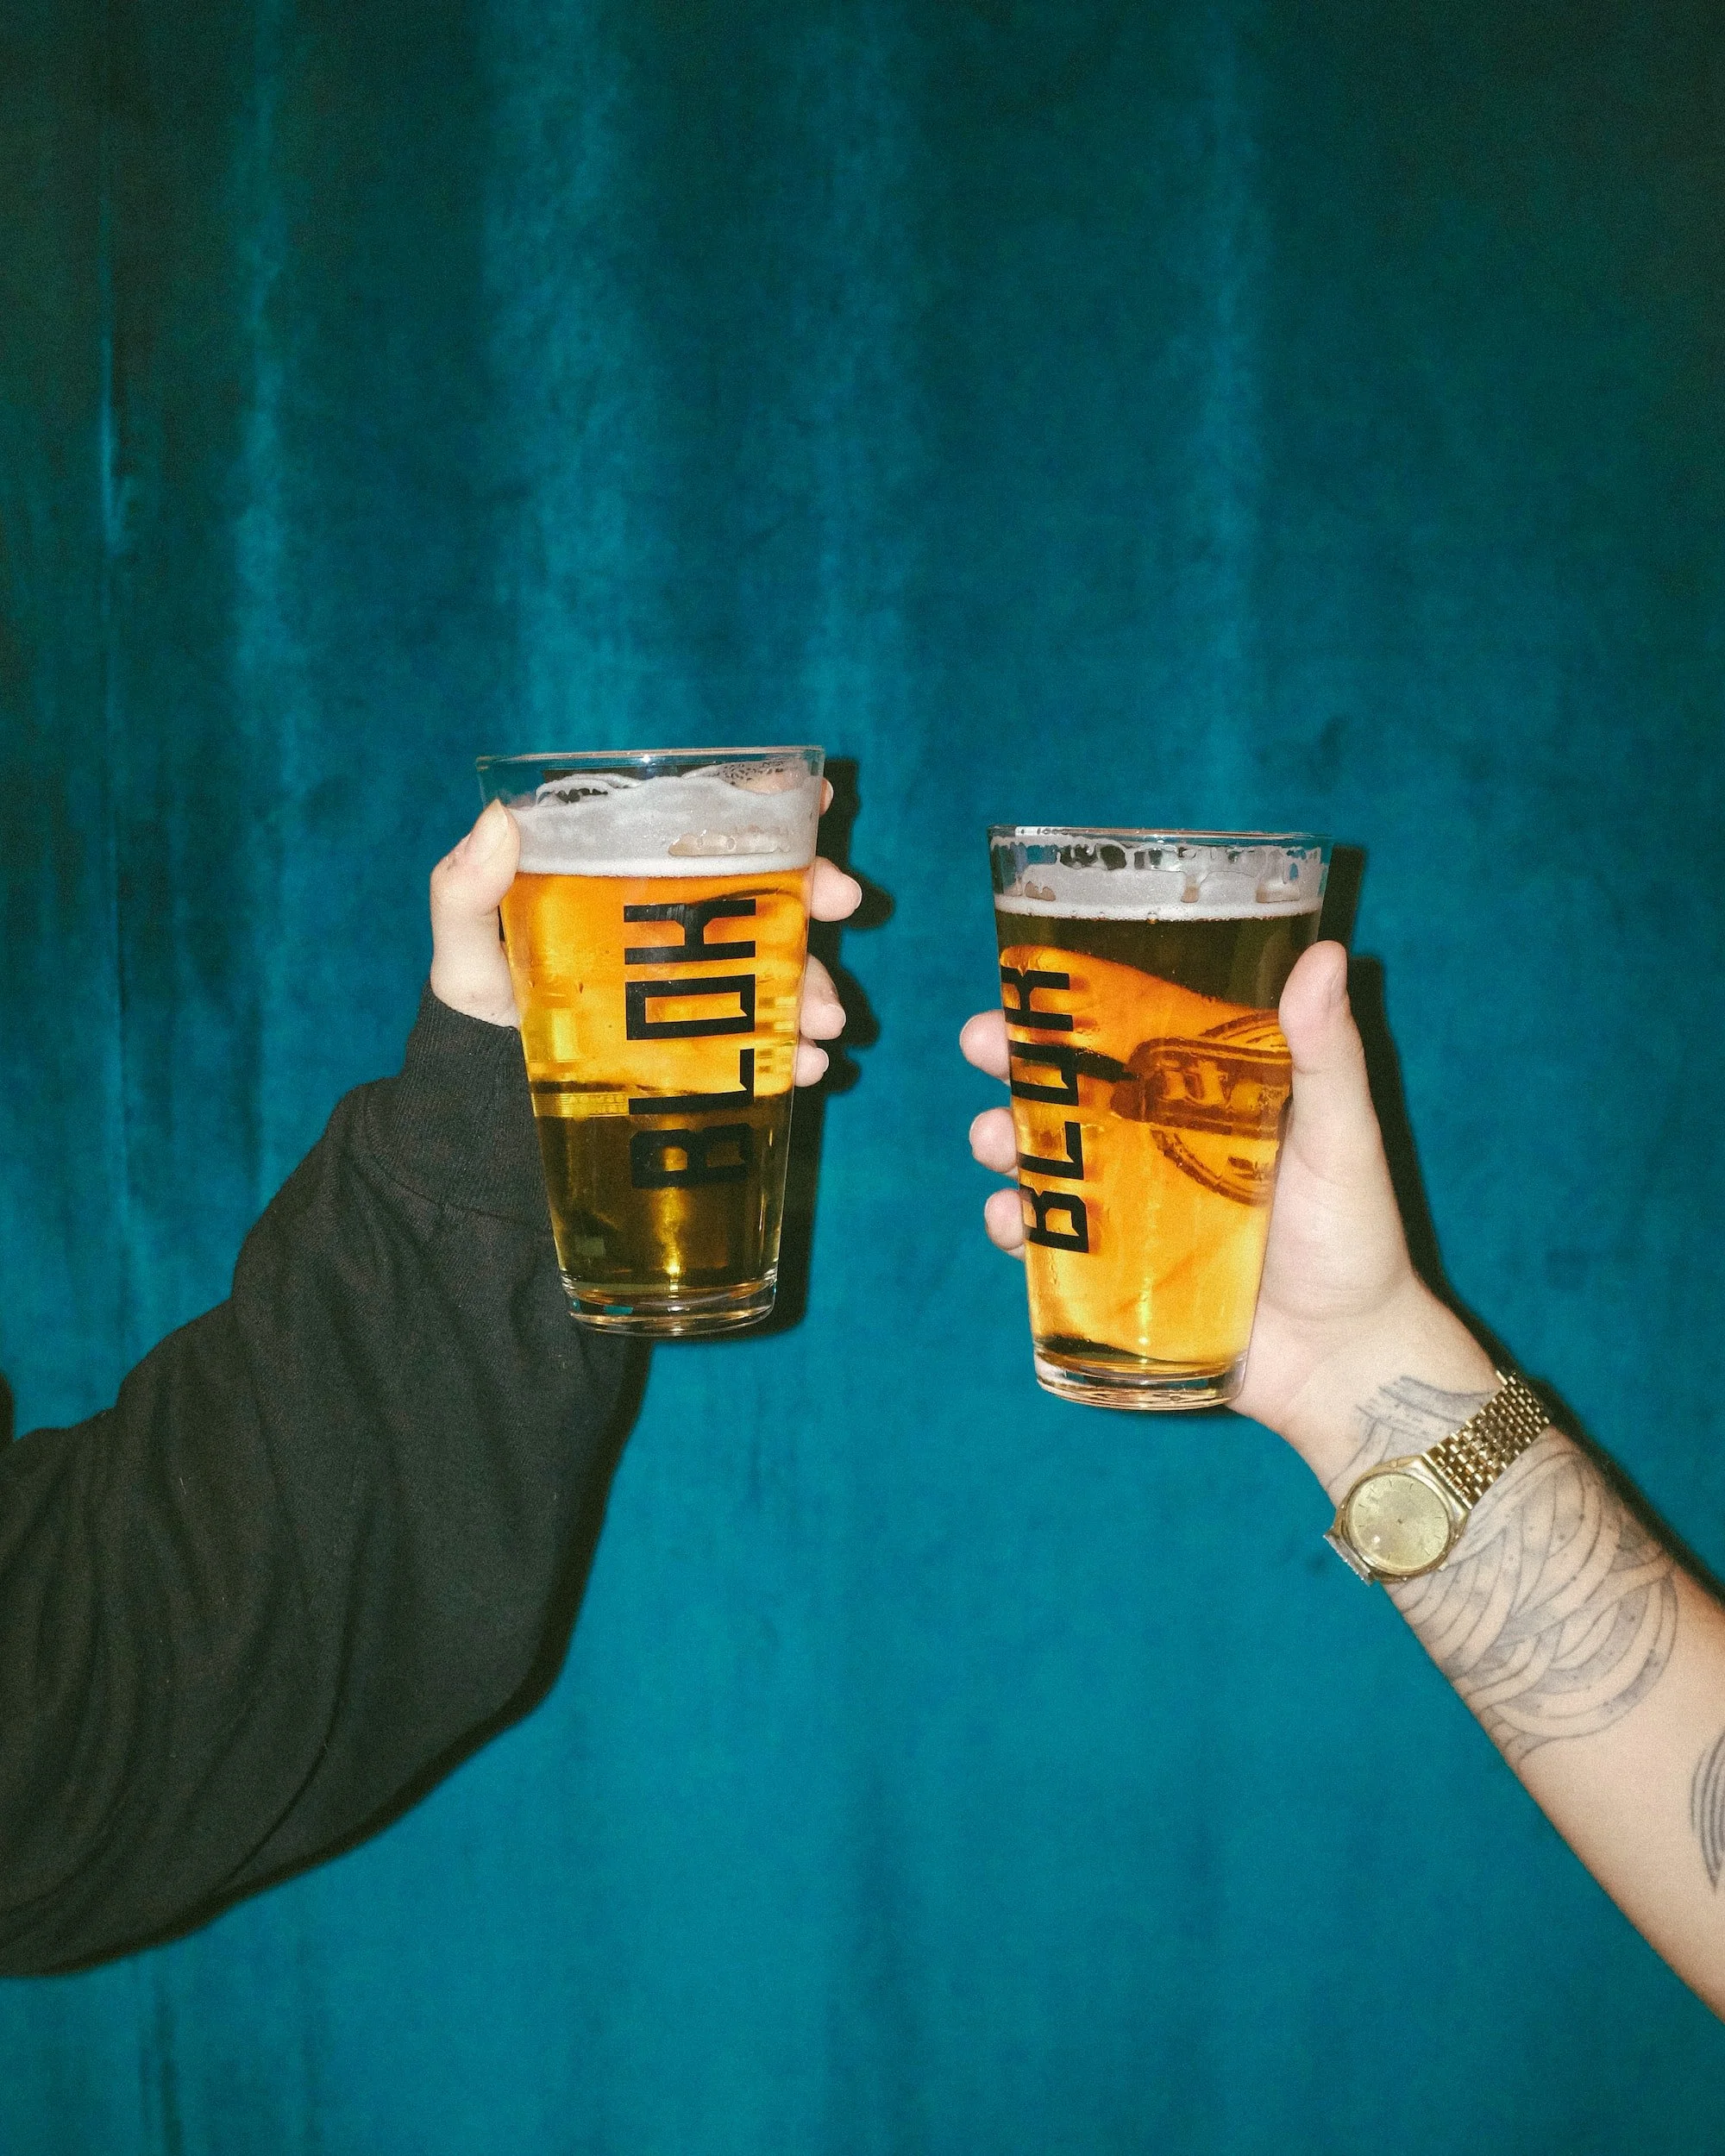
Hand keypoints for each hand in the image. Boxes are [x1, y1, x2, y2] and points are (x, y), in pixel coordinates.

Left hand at [429, 793, 861, 1083]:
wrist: (492, 1120)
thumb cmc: (478, 1018)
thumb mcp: (462, 955)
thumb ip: (464, 892)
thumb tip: (499, 816)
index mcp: (627, 881)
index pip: (697, 827)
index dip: (762, 804)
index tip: (813, 795)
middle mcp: (674, 926)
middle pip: (762, 892)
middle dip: (817, 891)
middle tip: (842, 902)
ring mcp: (698, 989)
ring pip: (778, 967)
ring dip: (815, 984)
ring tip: (821, 1023)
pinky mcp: (709, 1050)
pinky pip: (768, 1039)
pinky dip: (795, 1051)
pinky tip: (803, 1068)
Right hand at [961, 941, 1489, 1473]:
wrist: (1346, 1361)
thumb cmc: (1356, 1239)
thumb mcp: (1345, 1135)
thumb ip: (1329, 1053)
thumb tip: (1326, 955)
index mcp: (1201, 1100)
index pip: (1124, 1037)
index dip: (1069, 1007)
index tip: (1025, 981)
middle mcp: (1154, 1149)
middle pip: (1065, 1094)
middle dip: (1011, 1067)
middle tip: (982, 1046)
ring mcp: (1128, 1216)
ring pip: (1043, 1164)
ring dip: (1003, 1143)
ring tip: (994, 1141)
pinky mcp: (1111, 1279)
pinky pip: (1045, 1247)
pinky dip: (1015, 1230)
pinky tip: (1008, 1221)